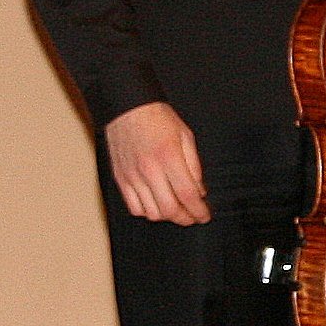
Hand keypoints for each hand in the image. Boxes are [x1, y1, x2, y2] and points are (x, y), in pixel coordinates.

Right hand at [105, 100, 209, 224]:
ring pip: (151, 213)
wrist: (127, 107)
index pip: (187, 194)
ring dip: (167, 216)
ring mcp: (133, 176)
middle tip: (192, 216)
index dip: (198, 210)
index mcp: (169, 157)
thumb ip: (194, 166)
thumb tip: (199, 191)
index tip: (204, 215)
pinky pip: (134, 207)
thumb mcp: (185, 136)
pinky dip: (147, 212)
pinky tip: (156, 204)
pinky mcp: (121, 178)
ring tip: (176, 210)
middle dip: (185, 218)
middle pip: (169, 209)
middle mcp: (150, 170)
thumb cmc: (157, 118)